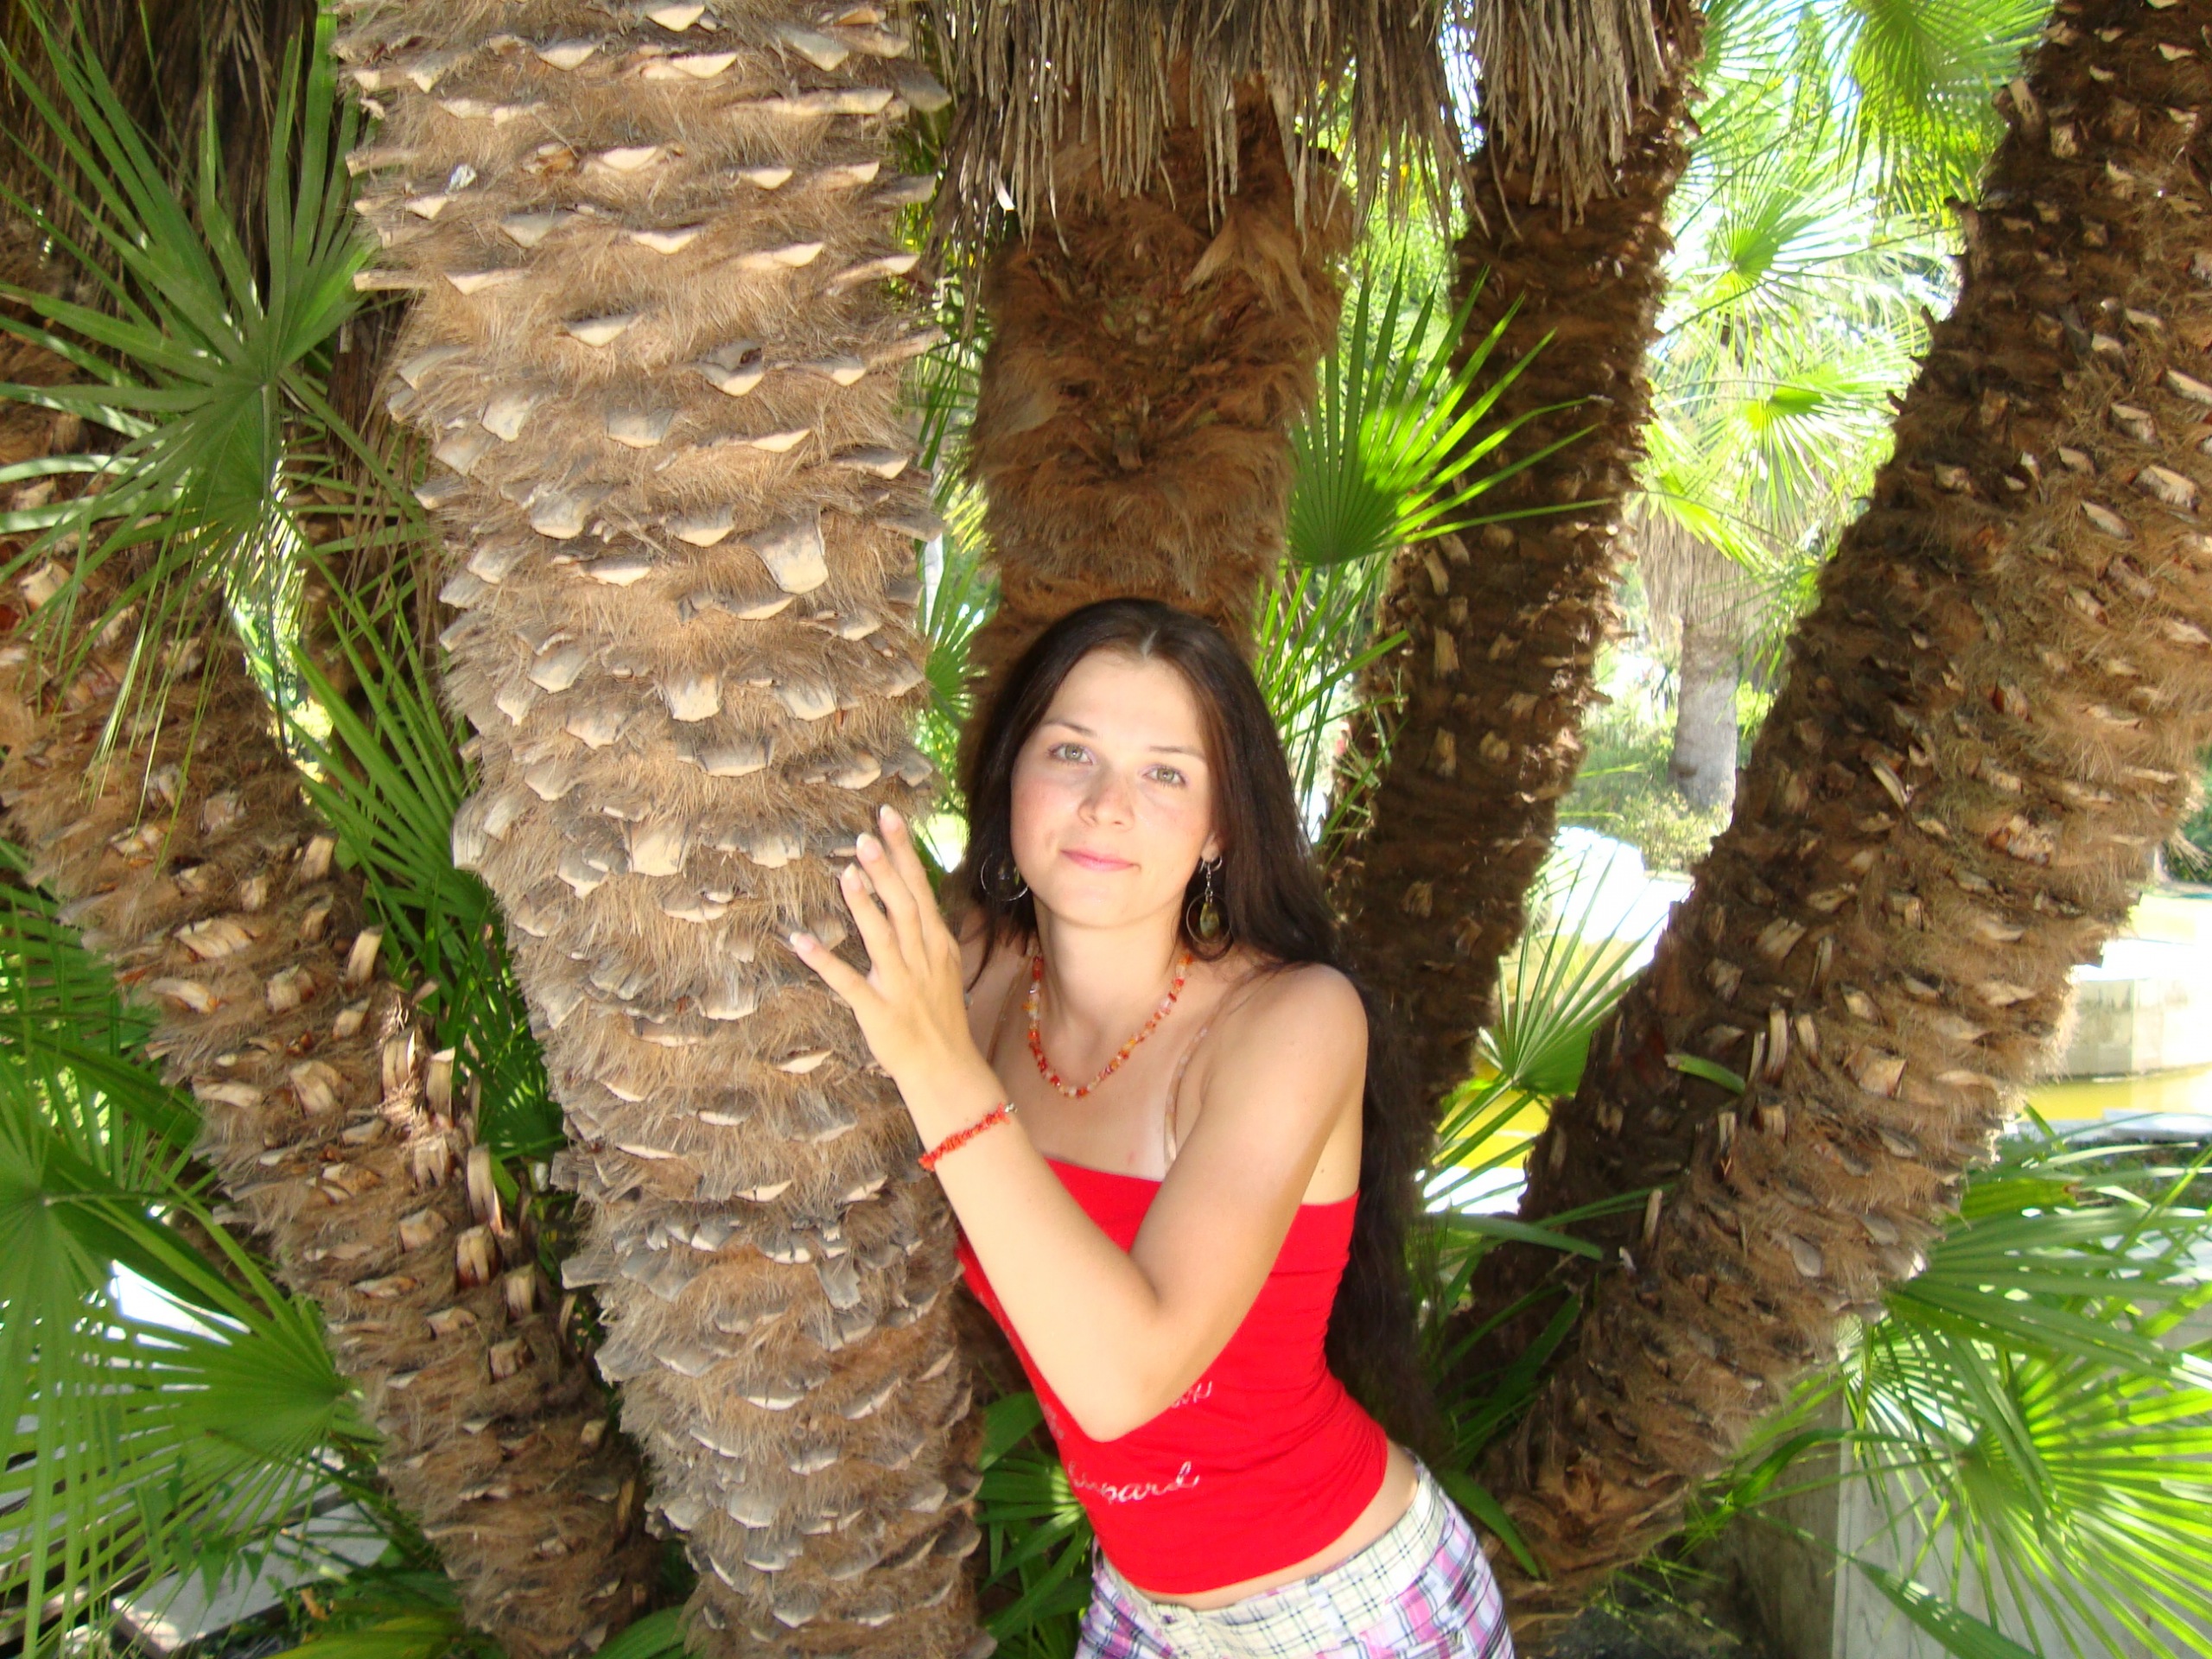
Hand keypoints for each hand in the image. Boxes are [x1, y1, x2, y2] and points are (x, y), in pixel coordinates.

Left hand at [789, 804, 979, 1100]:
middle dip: (886, 869)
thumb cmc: (940, 1016)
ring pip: (882, 939)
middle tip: (865, 836)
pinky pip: (848, 984)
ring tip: (845, 872)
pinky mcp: (878, 1012)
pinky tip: (800, 940)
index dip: (904, 853)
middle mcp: (921, 959)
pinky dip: (825, 962)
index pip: (920, 889)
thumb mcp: (943, 966)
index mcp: (936, 945)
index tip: (888, 817)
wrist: (946, 1069)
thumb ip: (925, 931)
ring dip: (864, 906)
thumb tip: (908, 891)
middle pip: (905, 906)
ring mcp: (901, 986)